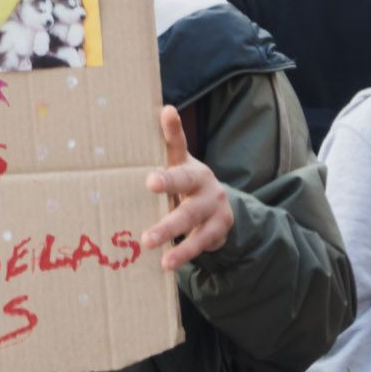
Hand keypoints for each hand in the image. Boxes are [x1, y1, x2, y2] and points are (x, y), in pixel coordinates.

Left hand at [144, 106, 233, 270]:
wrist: (221, 210)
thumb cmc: (187, 185)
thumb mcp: (179, 165)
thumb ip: (170, 143)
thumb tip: (165, 108)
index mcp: (189, 164)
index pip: (178, 144)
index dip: (172, 131)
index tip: (165, 115)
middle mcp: (204, 182)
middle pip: (185, 181)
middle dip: (168, 183)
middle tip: (150, 183)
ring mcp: (214, 207)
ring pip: (192, 218)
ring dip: (171, 231)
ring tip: (149, 243)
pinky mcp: (218, 230)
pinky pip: (200, 243)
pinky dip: (183, 253)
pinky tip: (167, 264)